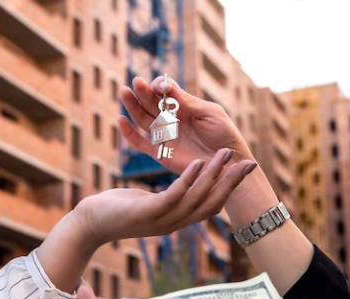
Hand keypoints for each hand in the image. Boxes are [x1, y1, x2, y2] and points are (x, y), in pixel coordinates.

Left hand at [75, 148, 256, 242]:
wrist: (91, 222)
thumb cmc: (119, 209)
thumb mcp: (150, 202)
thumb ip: (170, 197)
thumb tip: (184, 187)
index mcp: (177, 218)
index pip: (211, 206)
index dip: (230, 189)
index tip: (244, 169)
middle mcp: (174, 222)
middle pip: (211, 203)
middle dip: (231, 182)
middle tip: (248, 162)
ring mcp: (162, 220)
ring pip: (195, 197)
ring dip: (213, 175)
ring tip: (224, 155)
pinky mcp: (147, 214)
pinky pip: (173, 195)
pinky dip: (188, 179)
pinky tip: (197, 161)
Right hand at [119, 76, 252, 173]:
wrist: (228, 164)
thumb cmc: (224, 136)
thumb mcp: (209, 113)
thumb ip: (187, 101)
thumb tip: (165, 87)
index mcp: (185, 107)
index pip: (166, 92)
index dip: (161, 86)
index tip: (160, 87)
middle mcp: (172, 119)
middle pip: (152, 102)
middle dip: (143, 92)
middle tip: (135, 82)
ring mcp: (165, 136)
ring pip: (143, 118)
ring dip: (132, 105)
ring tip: (124, 92)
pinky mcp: (160, 153)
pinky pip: (140, 142)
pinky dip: (129, 133)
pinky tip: (121, 120)